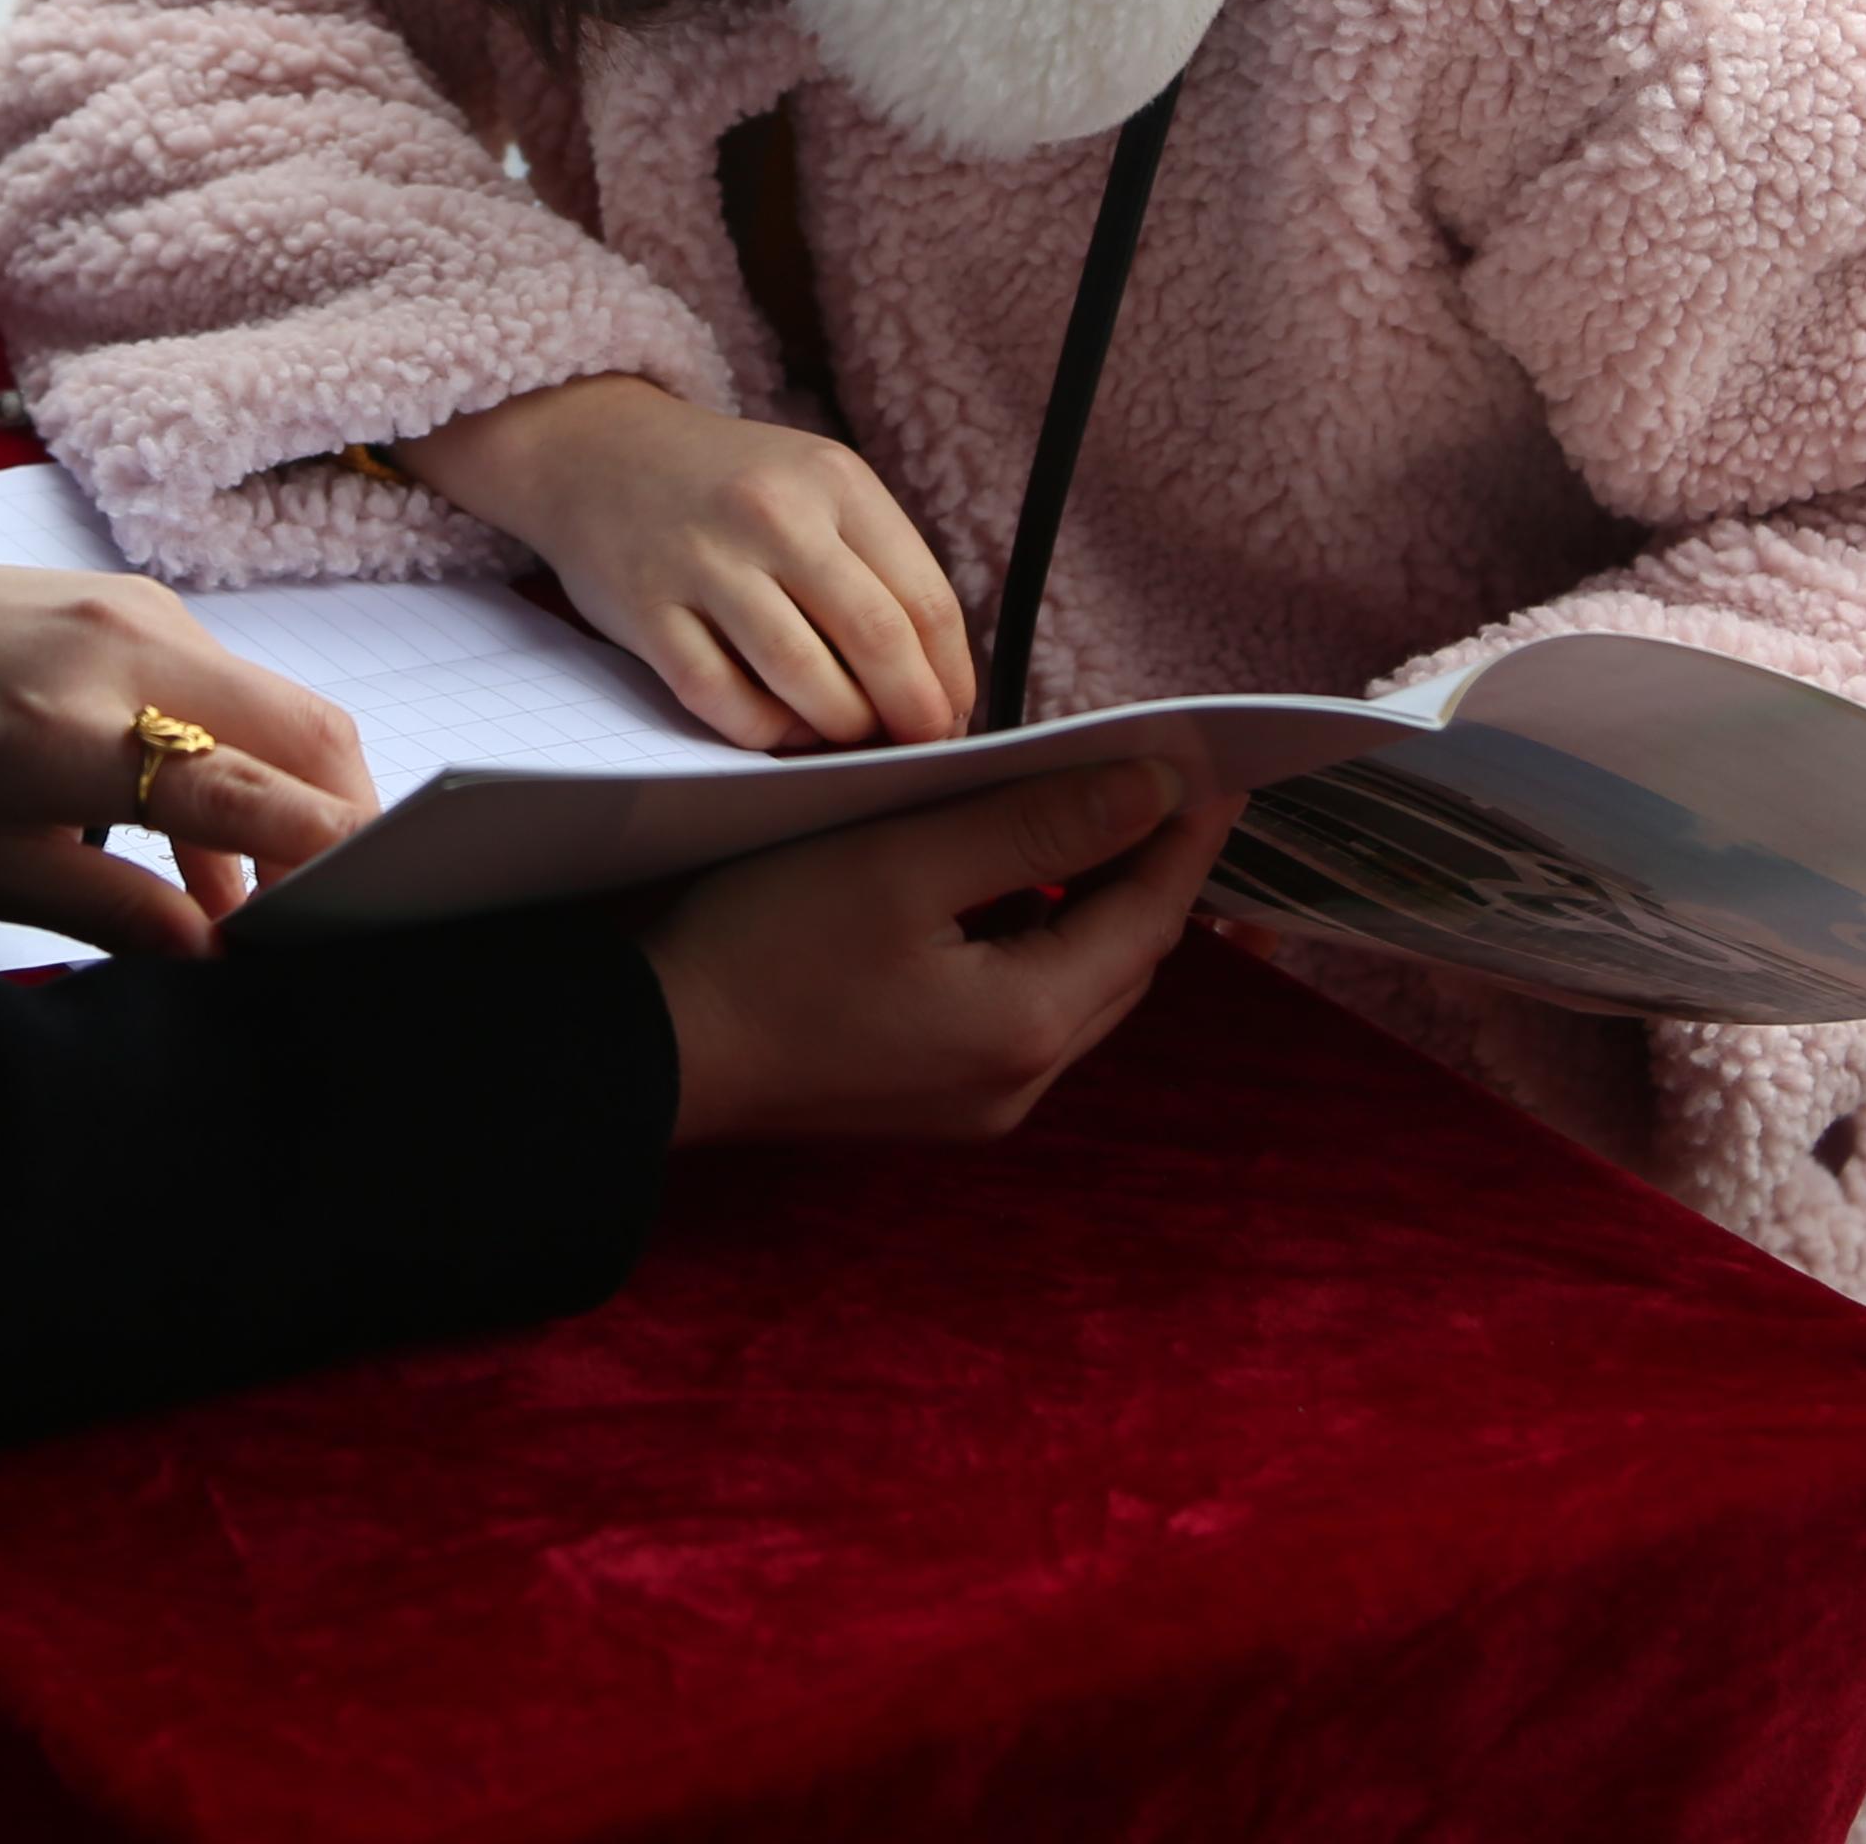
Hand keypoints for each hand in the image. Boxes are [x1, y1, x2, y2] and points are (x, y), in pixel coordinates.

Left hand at [0, 556, 377, 958]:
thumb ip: (103, 908)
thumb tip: (214, 951)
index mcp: (61, 733)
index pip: (234, 790)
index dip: (316, 850)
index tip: (371, 908)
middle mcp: (123, 654)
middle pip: (304, 730)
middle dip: (350, 822)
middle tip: (343, 915)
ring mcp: (144, 613)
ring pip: (285, 705)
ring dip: (305, 795)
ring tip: (271, 901)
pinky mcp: (146, 603)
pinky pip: (239, 687)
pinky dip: (257, 759)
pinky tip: (215, 848)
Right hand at [402, 376, 971, 749]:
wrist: (598, 449)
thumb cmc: (729, 484)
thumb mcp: (814, 484)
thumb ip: (875, 564)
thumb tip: (934, 678)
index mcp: (833, 479)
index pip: (925, 599)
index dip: (951, 675)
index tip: (953, 714)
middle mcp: (772, 514)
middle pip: (876, 638)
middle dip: (912, 712)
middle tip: (920, 745)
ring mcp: (705, 562)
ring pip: (803, 675)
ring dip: (842, 725)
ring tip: (851, 736)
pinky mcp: (648, 611)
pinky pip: (722, 698)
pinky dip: (765, 729)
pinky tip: (782, 725)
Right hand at [647, 757, 1241, 1143]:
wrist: (651, 1052)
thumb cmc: (764, 948)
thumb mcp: (903, 860)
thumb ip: (1037, 827)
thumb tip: (1152, 793)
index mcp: (1029, 1025)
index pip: (1150, 914)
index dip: (1187, 832)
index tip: (1214, 763)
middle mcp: (1021, 1082)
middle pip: (1124, 958)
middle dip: (1146, 867)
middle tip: (1156, 778)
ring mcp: (977, 1103)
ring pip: (1075, 986)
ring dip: (1088, 905)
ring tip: (1079, 816)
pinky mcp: (933, 1100)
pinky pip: (1020, 1011)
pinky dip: (1033, 943)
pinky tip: (998, 889)